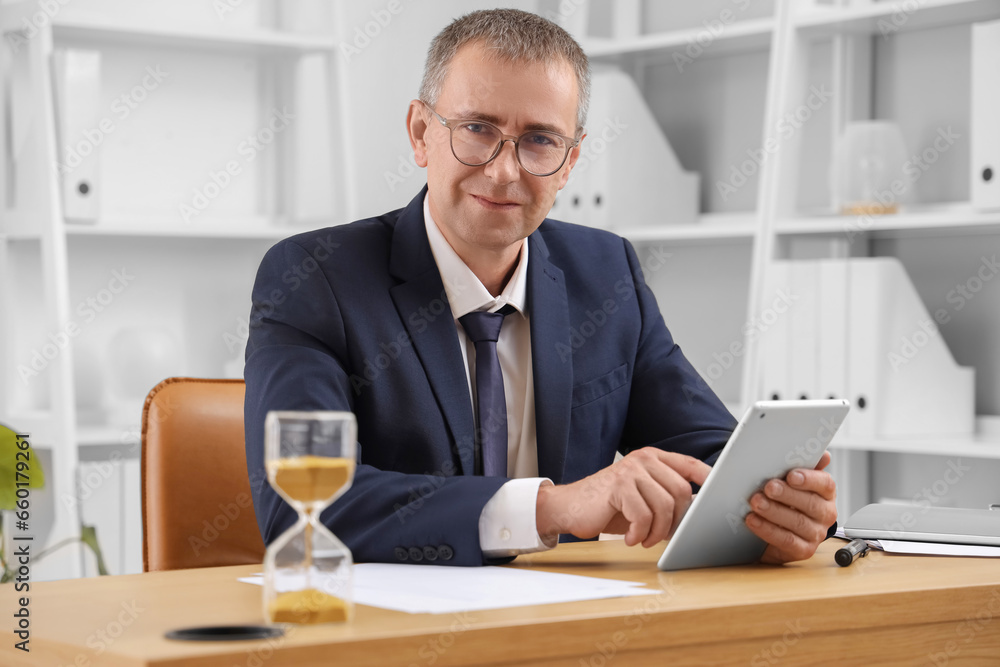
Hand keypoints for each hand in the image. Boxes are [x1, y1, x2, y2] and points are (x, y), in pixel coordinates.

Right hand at [535, 448, 710, 547]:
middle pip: (680, 491)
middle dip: (676, 520)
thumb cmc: (609, 507)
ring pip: (664, 505)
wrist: (569, 508)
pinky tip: (632, 538)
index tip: (719, 494)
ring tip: (645, 539)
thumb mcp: (642, 499)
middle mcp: (643, 460)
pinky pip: (643, 515)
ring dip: (657, 531)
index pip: (690, 464)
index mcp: (652, 458)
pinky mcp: (617, 486)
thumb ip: (667, 498)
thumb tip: (698, 511)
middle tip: (663, 535)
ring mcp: (629, 471)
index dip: (708, 479)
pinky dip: (640, 533)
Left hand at [745, 451, 837, 563]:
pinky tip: (752, 520)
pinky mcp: (802, 550)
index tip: (791, 475)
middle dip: (787, 494)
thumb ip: (801, 464)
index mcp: (825, 492)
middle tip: (768, 487)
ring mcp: (815, 534)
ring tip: (755, 502)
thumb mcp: (789, 479)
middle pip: (810, 503)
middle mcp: (825, 513)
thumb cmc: (782, 497)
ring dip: (774, 511)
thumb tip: (823, 455)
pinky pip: (787, 541)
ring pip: (798, 523)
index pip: (825, 483)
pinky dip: (768, 530)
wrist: (775, 528)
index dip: (809, 479)